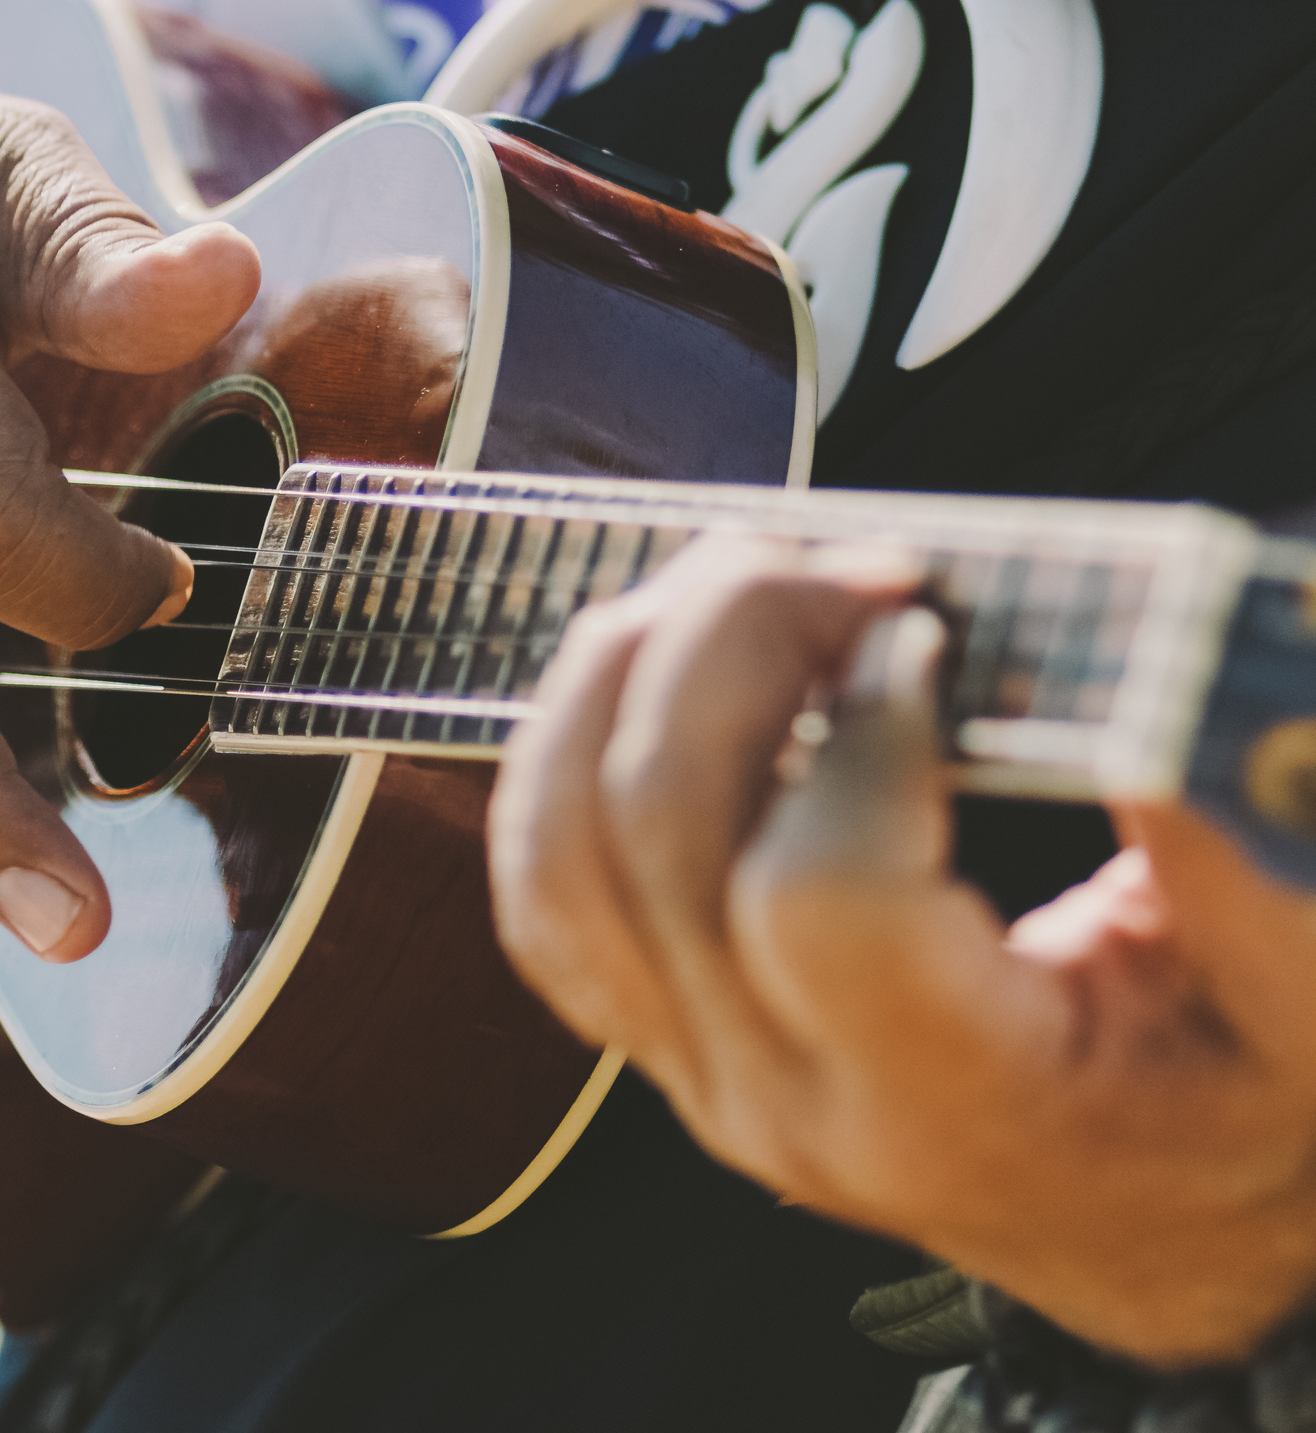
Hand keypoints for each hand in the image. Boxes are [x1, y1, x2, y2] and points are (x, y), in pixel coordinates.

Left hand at [488, 537, 1315, 1365]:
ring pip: (565, 848)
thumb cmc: (1237, 1114)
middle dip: (726, 643)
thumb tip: (1155, 699)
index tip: (933, 629)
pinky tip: (661, 669)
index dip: (857, 734)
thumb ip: (1240, 867)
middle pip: (659, 835)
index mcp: (958, 1105)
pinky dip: (569, 751)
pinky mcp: (655, 1029)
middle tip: (842, 561)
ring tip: (743, 581)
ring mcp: (698, 1069)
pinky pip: (547, 885)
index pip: (818, 902)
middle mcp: (788, 1098)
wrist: (1153, 1227)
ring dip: (626, 673)